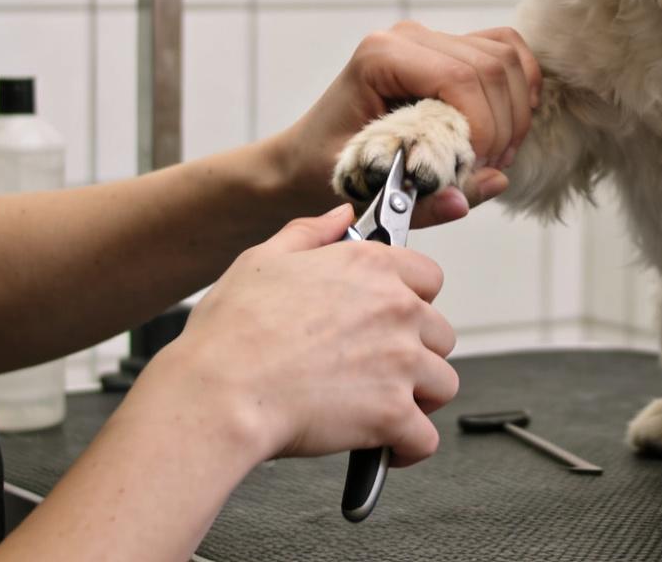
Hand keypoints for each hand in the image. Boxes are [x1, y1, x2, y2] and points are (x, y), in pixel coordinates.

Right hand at [150, 205, 459, 466]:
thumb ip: (310, 232)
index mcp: (369, 266)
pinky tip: (387, 447)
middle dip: (417, 353)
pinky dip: (409, 447)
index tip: (393, 319)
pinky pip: (425, 437)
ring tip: (384, 407)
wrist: (219, 393)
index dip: (412, 301)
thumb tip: (340, 214)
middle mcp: (395, 309)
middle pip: (440, 333)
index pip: (429, 278)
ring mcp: (400, 362)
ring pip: (442, 384)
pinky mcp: (393, 414)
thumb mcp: (262, 260)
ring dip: (419, 399)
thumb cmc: (231, 332)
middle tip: (380, 369)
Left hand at [274, 21, 542, 223]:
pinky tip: (506, 126)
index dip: (484, 127)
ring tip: (492, 156)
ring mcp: (429, 38)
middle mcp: (406, 37)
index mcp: (380, 57)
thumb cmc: (326, 171)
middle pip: (491, 67)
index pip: (461, 78)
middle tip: (486, 169)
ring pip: (506, 58)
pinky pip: (506, 50)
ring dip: (514, 112)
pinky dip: (520, 87)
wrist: (305, 157)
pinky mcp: (449, 48)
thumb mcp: (368, 193)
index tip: (475, 168)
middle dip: (502, 126)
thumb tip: (493, 185)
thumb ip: (428, 200)